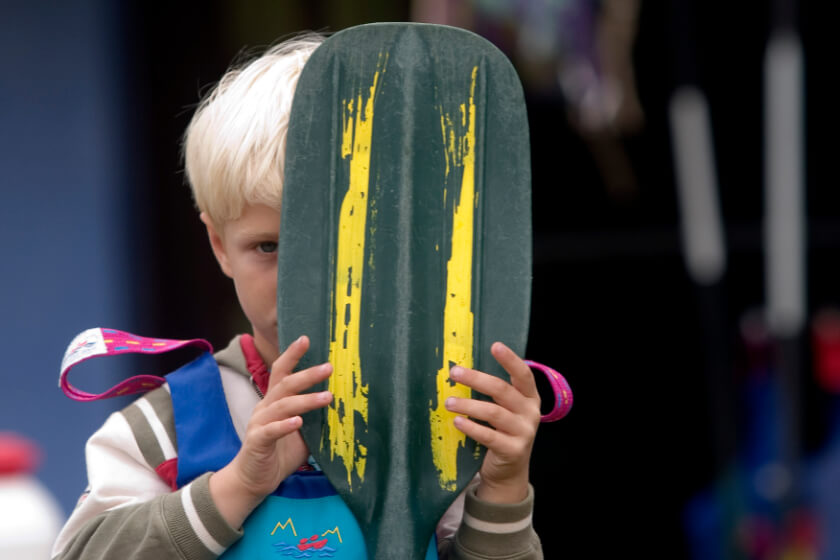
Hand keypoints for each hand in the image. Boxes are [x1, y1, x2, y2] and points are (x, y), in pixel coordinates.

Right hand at [210, 336, 332, 526]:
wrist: (253, 481)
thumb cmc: (279, 453)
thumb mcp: (302, 433)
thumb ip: (316, 419)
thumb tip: (342, 407)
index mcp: (274, 402)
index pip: (281, 372)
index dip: (292, 355)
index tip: (306, 339)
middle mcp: (265, 408)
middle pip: (284, 385)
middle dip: (307, 374)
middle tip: (329, 368)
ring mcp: (259, 424)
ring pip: (282, 406)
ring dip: (305, 400)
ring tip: (327, 397)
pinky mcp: (256, 442)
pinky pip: (270, 431)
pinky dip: (285, 425)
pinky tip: (298, 423)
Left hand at [445, 342, 540, 503]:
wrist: (509, 471)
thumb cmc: (501, 432)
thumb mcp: (505, 409)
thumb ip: (495, 392)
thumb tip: (463, 369)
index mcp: (530, 397)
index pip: (523, 374)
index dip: (510, 359)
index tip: (495, 345)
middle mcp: (531, 413)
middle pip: (502, 390)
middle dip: (476, 379)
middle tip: (454, 372)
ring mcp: (524, 432)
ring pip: (494, 412)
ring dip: (468, 405)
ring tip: (449, 401)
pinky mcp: (513, 450)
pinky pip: (489, 436)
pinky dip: (472, 427)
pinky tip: (457, 422)